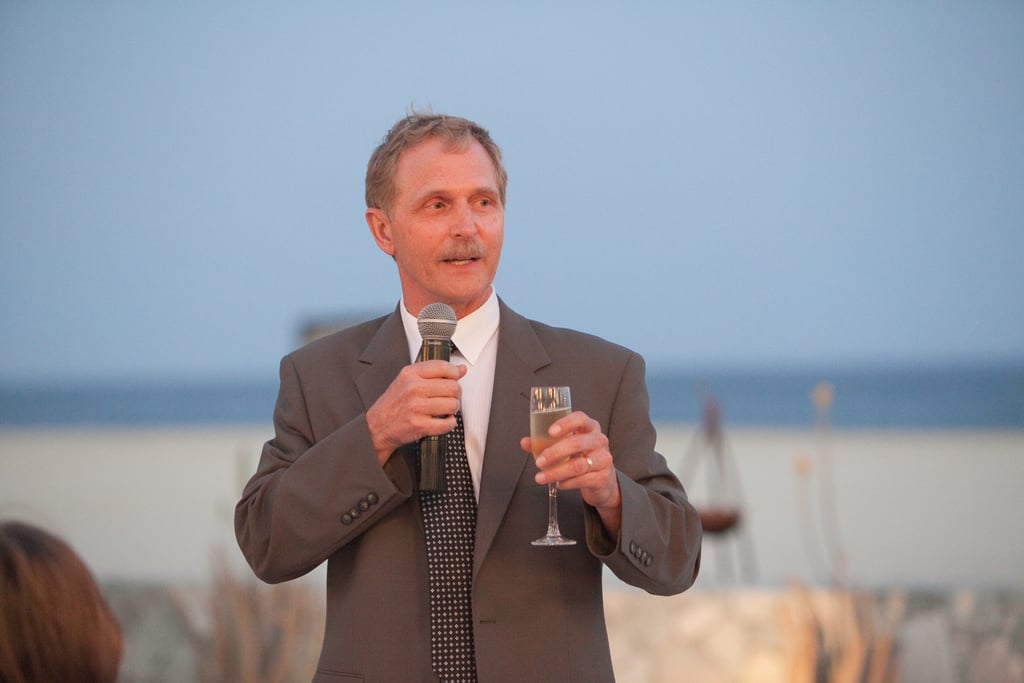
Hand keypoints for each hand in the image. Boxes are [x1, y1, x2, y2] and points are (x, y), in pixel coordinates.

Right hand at [366, 361, 466, 463]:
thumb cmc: (393, 404)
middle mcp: (413, 388)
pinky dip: (449, 424)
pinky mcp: (420, 425)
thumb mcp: (407, 381)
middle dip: (454, 394)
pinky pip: (448, 423)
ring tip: (443, 410)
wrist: (376, 427)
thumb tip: (460, 369)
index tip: (455, 378)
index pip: (443, 367)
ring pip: (453, 405)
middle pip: (452, 387)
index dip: (454, 373)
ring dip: (452, 410)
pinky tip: (441, 421)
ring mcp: (417, 407)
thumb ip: (434, 373)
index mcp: (410, 374)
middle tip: (448, 398)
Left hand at [520, 410, 621, 534]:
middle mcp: (599, 440)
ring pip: (578, 465)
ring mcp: (603, 458)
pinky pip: (582, 480)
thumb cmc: (582, 457)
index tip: (550, 432)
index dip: (565, 423)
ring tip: (541, 477)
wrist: (602, 480)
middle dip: (554, 453)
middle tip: (539, 462)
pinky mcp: (603, 477)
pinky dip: (567, 483)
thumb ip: (545, 443)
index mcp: (589, 427)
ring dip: (556, 472)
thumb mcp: (566, 446)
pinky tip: (558, 484)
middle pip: (576, 443)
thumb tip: (525, 442)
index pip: (580, 418)